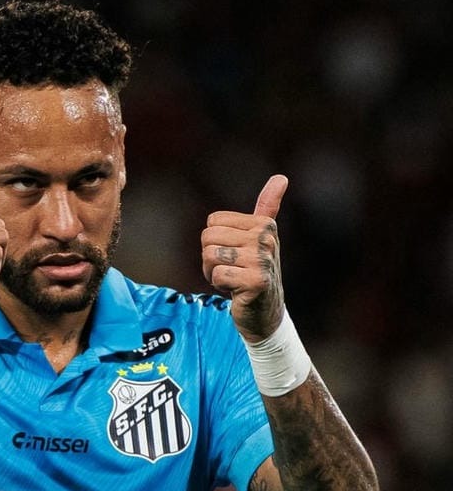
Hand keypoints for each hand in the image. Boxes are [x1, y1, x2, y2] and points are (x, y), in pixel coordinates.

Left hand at [201, 175, 288, 341]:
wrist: (266, 314)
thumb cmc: (256, 272)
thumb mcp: (262, 237)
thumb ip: (268, 207)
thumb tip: (281, 177)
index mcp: (264, 224)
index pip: (212, 222)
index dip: (215, 241)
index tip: (234, 254)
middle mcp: (266, 239)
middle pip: (208, 237)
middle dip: (210, 258)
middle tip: (231, 270)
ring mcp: (262, 260)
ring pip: (210, 256)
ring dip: (213, 272)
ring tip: (232, 279)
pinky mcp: (256, 282)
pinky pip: (216, 275)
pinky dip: (220, 286)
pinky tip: (236, 291)